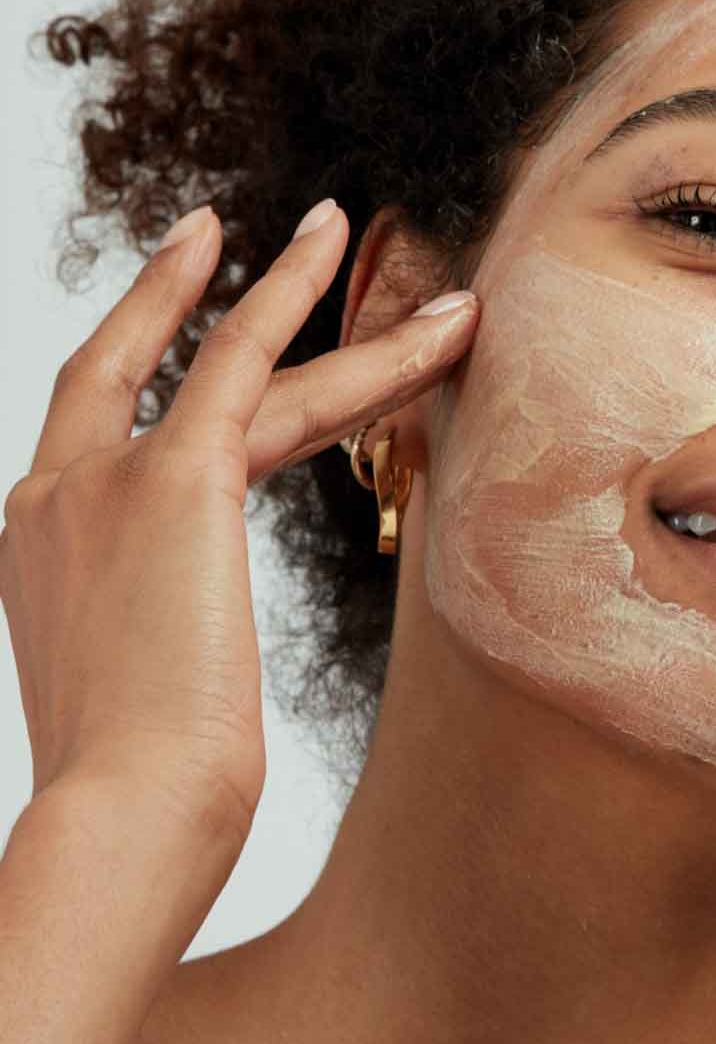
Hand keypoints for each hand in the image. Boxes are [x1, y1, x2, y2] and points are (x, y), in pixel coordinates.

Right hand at [0, 199, 477, 840]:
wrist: (128, 818)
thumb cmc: (145, 790)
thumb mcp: (140, 692)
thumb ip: (156, 634)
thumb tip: (198, 649)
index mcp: (42, 550)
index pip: (95, 431)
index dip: (135, 365)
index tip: (174, 320)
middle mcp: (52, 497)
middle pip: (128, 365)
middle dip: (183, 296)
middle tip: (235, 239)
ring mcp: (102, 480)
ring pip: (220, 360)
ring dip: (291, 289)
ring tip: (345, 225)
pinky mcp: (175, 477)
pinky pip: (251, 362)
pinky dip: (290, 296)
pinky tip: (330, 245)